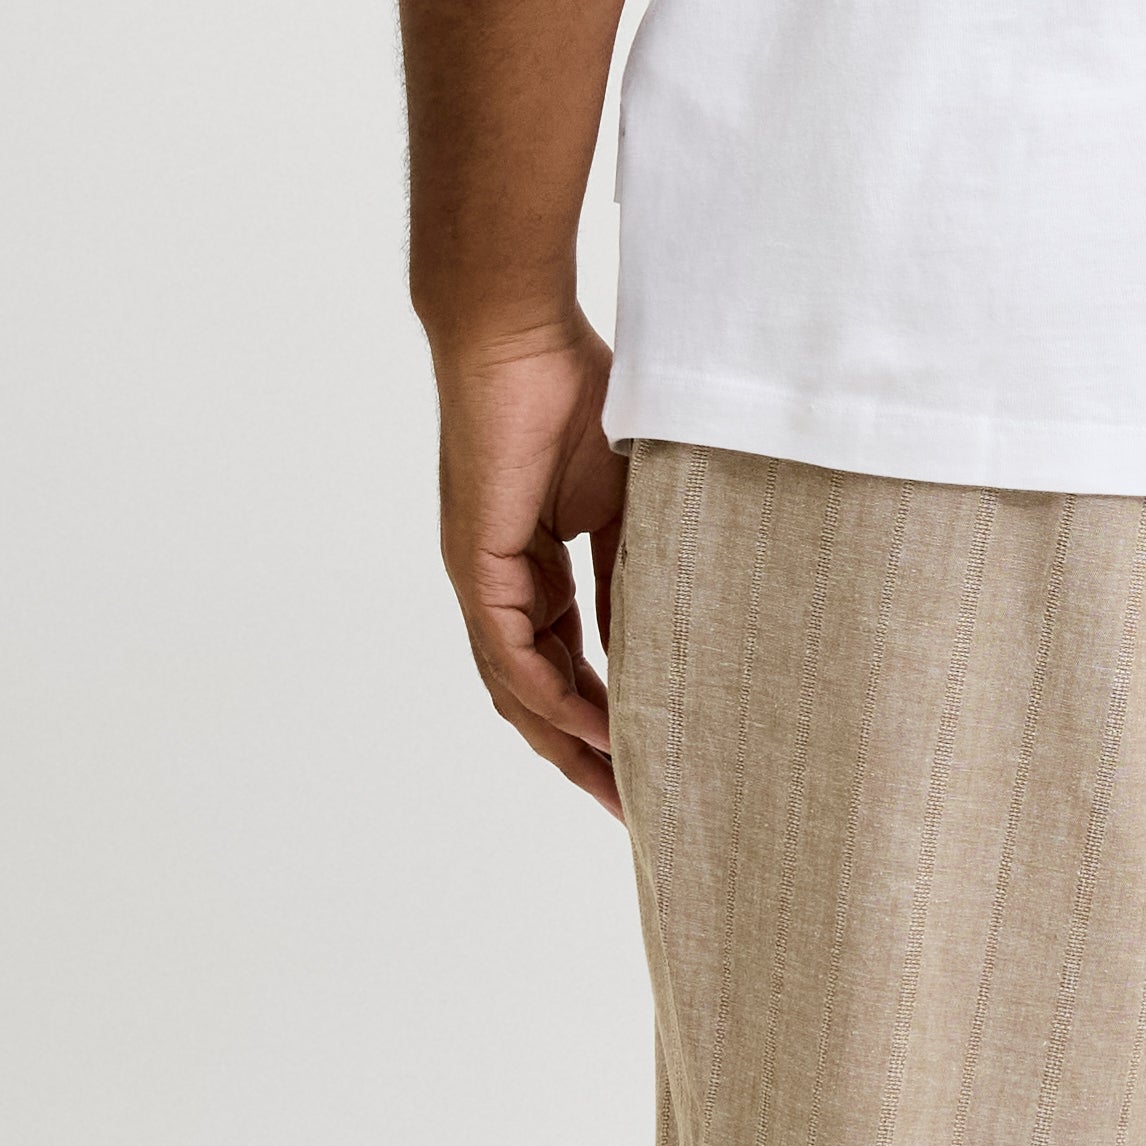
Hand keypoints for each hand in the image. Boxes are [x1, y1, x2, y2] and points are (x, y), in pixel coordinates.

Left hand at [434, 313, 629, 815]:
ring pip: (518, 690)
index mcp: (530, 568)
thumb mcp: (628, 500)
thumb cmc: (576, 395)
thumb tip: (669, 632)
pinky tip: (597, 731)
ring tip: (618, 792)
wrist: (521, 336)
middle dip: (583, 756)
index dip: (603, 717)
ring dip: (568, 745)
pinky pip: (511, 656)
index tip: (647, 762)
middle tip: (632, 809)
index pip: (563, 665)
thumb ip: (637, 568)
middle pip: (535, 697)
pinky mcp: (476, 566)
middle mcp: (498, 585)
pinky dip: (553, 699)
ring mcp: (482, 580)